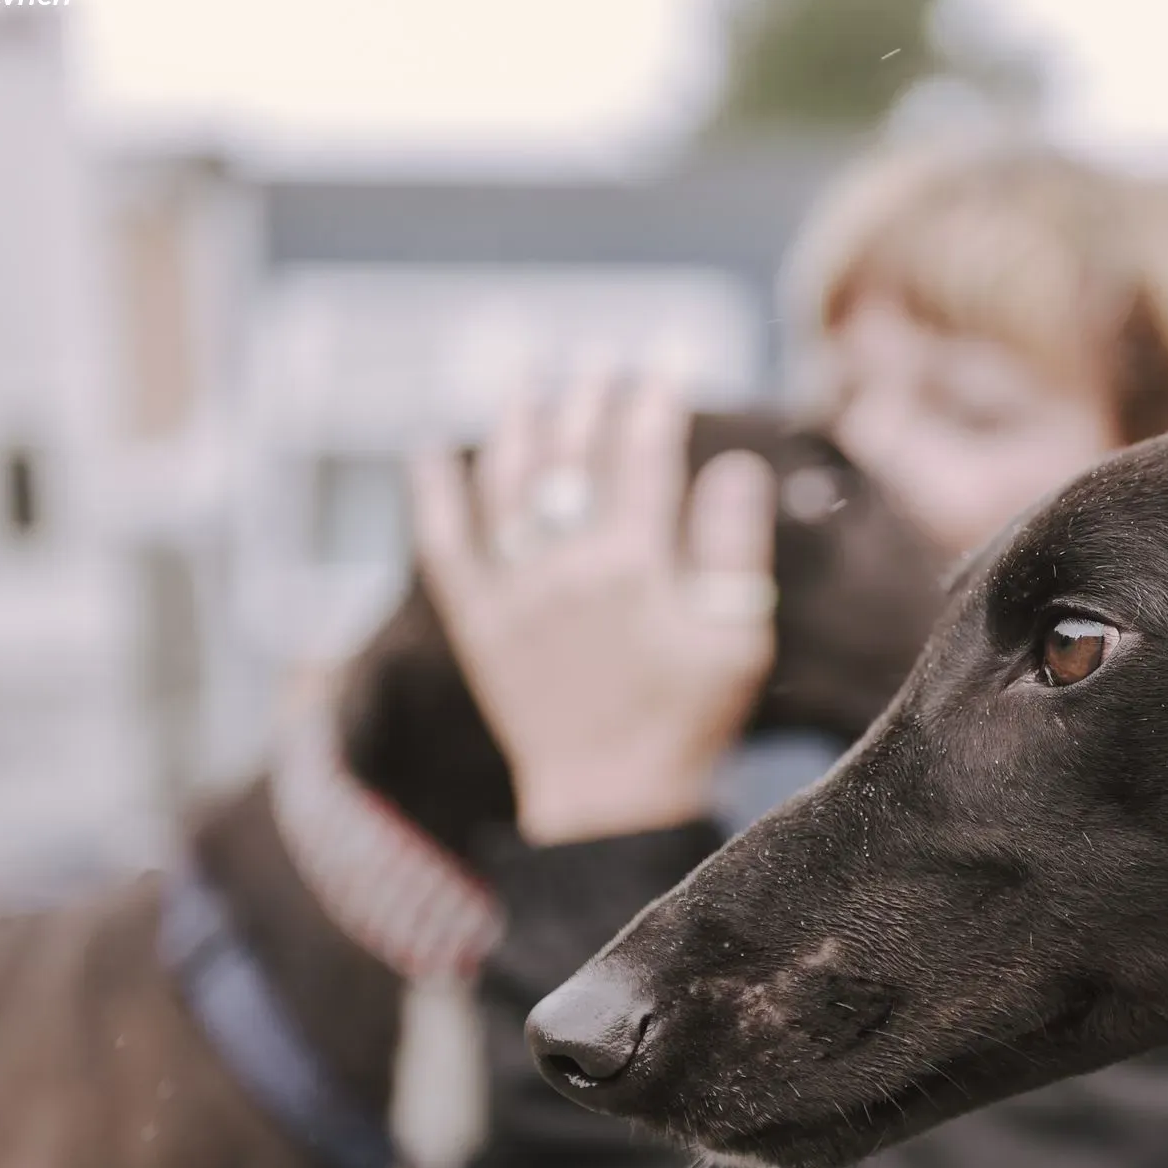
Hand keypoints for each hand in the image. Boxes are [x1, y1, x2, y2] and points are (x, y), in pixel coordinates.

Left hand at [411, 371, 775, 844]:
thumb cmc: (688, 721)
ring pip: (506, 484)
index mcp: (633, 565)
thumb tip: (735, 466)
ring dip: (517, 425)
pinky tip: (430, 452)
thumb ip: (735, 548)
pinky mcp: (478, 625)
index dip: (656, 400)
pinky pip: (445, 547)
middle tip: (603, 362)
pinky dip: (435, 496)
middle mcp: (563, 567)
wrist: (612, 804)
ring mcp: (513, 593)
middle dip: (589, 399)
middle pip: (572, 456)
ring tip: (529, 383)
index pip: (644, 456)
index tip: (667, 362)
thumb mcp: (737, 639)